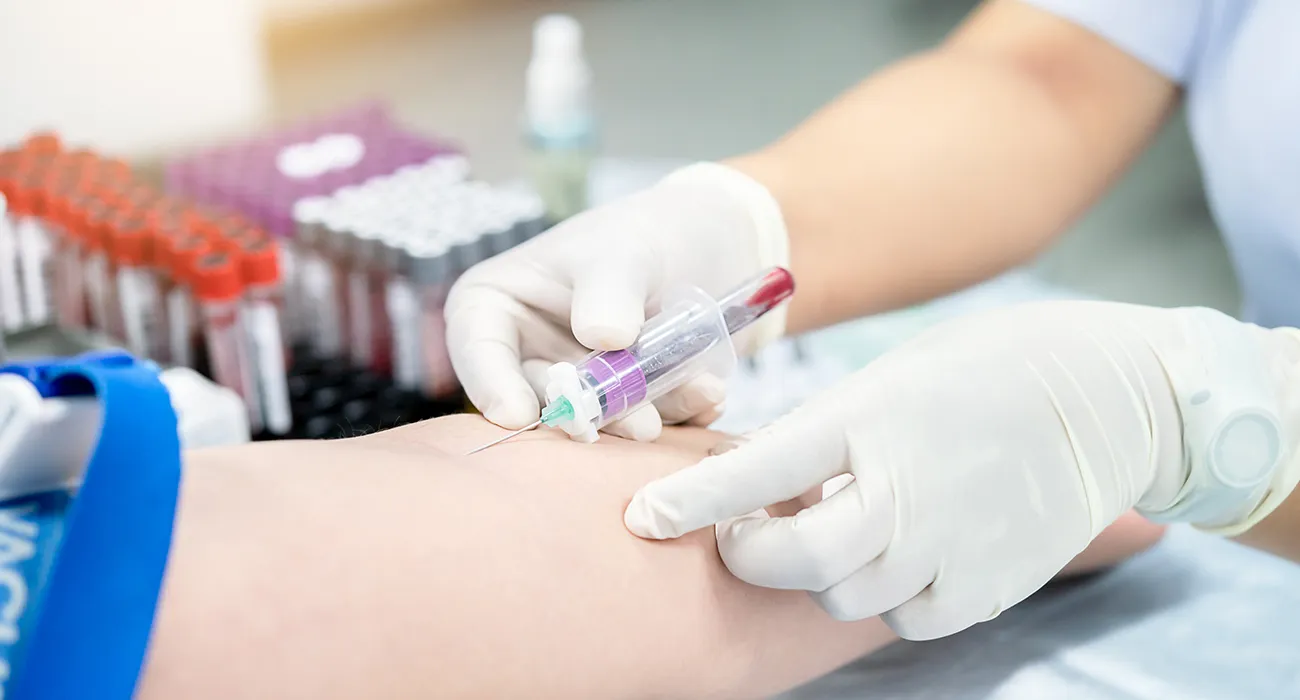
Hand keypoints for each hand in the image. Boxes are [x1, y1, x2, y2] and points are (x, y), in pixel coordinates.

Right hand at [445, 162, 788, 439]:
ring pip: (597, 418)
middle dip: (589, 412)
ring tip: (697, 391)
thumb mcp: (624, 249)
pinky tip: (712, 390)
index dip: (490, 384)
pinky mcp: (626, 407)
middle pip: (540, 397)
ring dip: (643, 416)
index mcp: (500, 305)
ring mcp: (579, 385)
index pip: (477, 346)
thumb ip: (609, 290)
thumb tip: (603, 338)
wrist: (716, 244)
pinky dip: (681, 412)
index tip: (517, 415)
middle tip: (638, 424)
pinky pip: (646, 422)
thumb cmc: (649, 234)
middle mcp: (531, 353)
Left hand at [624, 301, 1299, 638]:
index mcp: (872, 418)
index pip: (759, 471)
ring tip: (839, 527)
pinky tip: (899, 553)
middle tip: (740, 535)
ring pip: (843, 596)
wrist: (1111, 395)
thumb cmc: (986, 369)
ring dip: (820, 572)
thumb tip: (764, 490)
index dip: (693, 500)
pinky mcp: (990, 585)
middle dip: (749, 554)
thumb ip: (830, 436)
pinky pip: (906, 617)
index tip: (643, 517)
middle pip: (796, 560)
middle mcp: (907, 489)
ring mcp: (952, 544)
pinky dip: (887, 594)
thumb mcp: (894, 376)